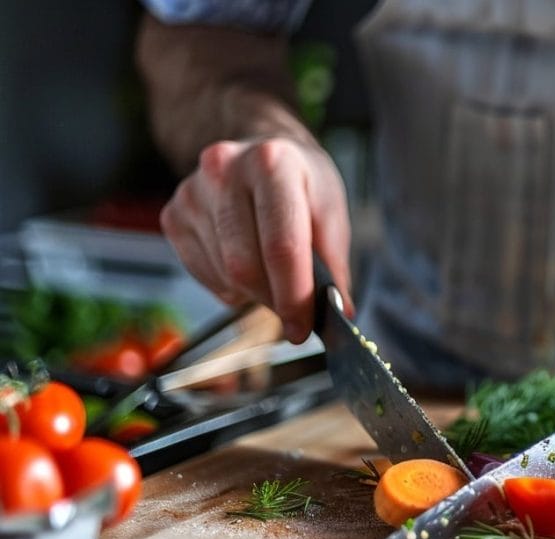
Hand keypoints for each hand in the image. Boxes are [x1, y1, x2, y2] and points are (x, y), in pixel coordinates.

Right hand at [159, 135, 351, 342]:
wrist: (260, 151)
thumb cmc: (301, 184)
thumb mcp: (331, 212)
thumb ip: (334, 265)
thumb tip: (337, 312)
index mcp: (273, 163)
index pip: (281, 246)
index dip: (294, 296)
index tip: (303, 327)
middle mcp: (226, 170)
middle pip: (245, 266)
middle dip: (274, 301)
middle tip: (294, 312)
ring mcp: (193, 192)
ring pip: (224, 276)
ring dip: (254, 293)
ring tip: (273, 275)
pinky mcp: (174, 215)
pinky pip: (203, 275)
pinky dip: (230, 286)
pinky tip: (245, 264)